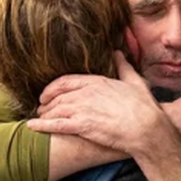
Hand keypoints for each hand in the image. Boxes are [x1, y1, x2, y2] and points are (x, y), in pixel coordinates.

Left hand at [27, 53, 163, 155]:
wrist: (147, 128)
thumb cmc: (144, 107)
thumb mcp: (135, 81)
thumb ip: (123, 66)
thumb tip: (118, 53)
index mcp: (97, 82)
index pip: (66, 81)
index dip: (52, 88)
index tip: (46, 93)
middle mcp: (86, 93)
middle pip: (58, 96)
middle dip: (46, 102)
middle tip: (40, 107)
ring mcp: (83, 109)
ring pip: (55, 109)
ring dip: (44, 114)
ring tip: (38, 118)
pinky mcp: (83, 125)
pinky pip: (57, 125)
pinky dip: (43, 125)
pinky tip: (33, 126)